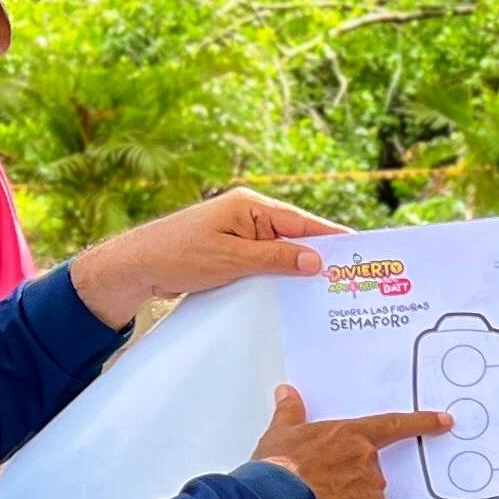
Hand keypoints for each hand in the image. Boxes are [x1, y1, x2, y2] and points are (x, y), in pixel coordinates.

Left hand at [71, 188, 347, 326]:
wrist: (138, 265)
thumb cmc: (180, 255)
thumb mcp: (233, 259)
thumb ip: (275, 259)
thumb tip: (315, 261)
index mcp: (250, 206)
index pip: (302, 222)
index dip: (332, 237)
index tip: (360, 249)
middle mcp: (249, 215)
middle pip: (296, 236)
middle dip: (322, 256)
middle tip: (353, 277)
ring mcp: (241, 233)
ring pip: (282, 251)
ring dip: (300, 269)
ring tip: (331, 289)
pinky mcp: (233, 250)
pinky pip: (266, 261)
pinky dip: (281, 274)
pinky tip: (296, 292)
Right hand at [252, 383, 444, 498]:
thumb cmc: (277, 469)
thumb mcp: (282, 434)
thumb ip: (290, 413)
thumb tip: (287, 393)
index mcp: (349, 435)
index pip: (392, 425)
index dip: (421, 423)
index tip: (445, 421)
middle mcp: (366, 460)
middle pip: (371, 475)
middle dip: (350, 487)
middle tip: (319, 492)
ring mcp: (372, 489)